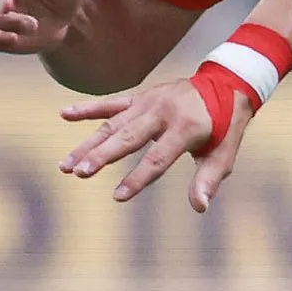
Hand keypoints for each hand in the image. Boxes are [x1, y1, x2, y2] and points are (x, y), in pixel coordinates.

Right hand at [59, 80, 249, 212]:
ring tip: (66, 165)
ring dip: (88, 143)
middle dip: (103, 155)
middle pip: (129, 137)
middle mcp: (164, 111)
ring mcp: (149, 102)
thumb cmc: (226, 126)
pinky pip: (112, 103)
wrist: (227, 83)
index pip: (158, 157)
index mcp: (186, 127)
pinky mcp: (140, 96)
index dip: (139, 178)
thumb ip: (209, 179)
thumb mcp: (225, 152)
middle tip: (79, 172)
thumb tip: (200, 207)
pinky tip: (64, 114)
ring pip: (114, 124)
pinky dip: (89, 108)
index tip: (118, 196)